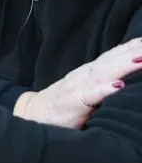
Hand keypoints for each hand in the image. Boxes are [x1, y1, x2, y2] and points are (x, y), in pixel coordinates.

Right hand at [14, 37, 141, 128]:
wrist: (32, 114)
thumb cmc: (61, 105)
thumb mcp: (83, 90)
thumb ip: (100, 83)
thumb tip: (124, 80)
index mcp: (88, 73)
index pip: (111, 57)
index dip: (128, 48)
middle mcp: (83, 76)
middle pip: (110, 62)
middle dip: (131, 52)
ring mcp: (77, 88)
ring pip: (103, 74)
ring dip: (123, 66)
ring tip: (141, 59)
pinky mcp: (72, 104)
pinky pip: (90, 96)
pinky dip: (104, 90)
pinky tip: (118, 86)